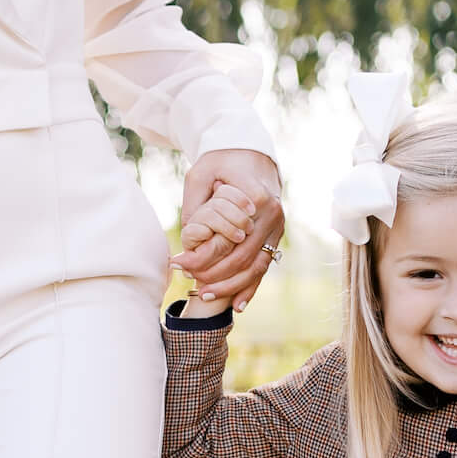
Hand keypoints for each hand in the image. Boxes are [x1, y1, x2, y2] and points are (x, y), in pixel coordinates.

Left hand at [173, 149, 283, 308]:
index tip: (178, 263)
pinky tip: (238, 305)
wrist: (250, 153)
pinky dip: (251, 286)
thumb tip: (189, 238)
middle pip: (243, 257)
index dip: (202, 257)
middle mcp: (271, 215)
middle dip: (215, 275)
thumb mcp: (200, 174)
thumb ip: (194, 204)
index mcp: (255, 199)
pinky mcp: (277, 235)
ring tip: (206, 296)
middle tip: (189, 283)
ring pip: (256, 266)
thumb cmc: (221, 162)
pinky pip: (265, 266)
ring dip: (232, 286)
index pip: (228, 239)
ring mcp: (277, 227)